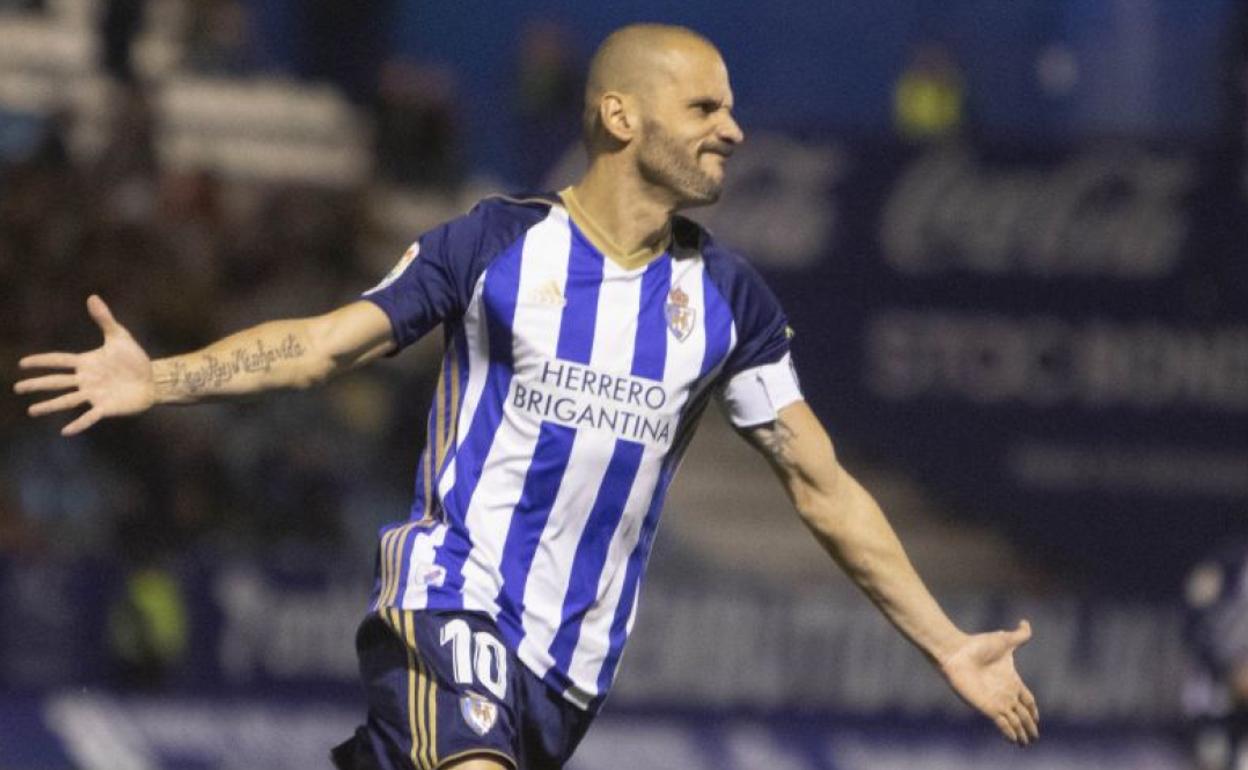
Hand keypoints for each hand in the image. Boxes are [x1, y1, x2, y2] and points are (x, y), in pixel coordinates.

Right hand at [15, 295, 153, 434]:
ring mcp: (94, 394)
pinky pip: (89, 416)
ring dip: (49, 406)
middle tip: (17, 388)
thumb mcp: (119, 337)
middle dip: (37, 384)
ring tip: (31, 411)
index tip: (22, 363)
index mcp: (86, 363)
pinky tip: (65, 431)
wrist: (153, 379)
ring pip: (67, 400)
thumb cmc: (134, 359)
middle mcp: (85, 380)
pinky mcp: (106, 407)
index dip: (42, 361)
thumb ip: (104, 319)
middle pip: (56, 382)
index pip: (59, 360)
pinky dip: (78, 424)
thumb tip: (92, 297)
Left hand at [940, 619, 1039, 745]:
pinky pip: (1003, 725)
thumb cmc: (978, 645)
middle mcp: (1005, 693)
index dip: (1033, 709)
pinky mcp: (988, 708)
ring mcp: (997, 702)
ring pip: (1014, 722)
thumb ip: (1020, 634)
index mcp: (1011, 680)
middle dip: (1030, 726)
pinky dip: (1010, 733)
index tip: (1037, 718)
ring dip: (1021, 734)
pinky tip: (1015, 741)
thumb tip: (1026, 622)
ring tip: (1026, 744)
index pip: (1027, 699)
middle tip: (1034, 738)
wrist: (957, 652)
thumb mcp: (1005, 639)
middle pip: (1022, 714)